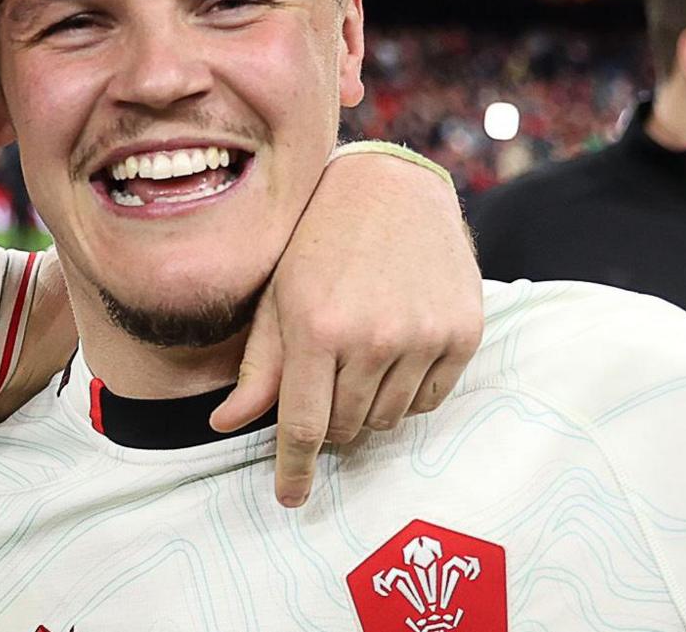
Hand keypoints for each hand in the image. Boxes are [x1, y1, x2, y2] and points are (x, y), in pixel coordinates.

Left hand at [210, 149, 481, 506]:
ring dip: (367, 407)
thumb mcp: (277, 298)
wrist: (392, 187)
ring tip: (358, 359)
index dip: (293, 469)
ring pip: (389, 419)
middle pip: (346, 429)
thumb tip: (223, 425)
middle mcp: (372, 338)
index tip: (290, 497)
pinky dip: (408, 393)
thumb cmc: (318, 241)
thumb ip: (258, 368)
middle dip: (329, 422)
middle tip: (324, 384)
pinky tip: (395, 354)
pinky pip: (431, 400)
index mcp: (315, 328)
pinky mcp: (462, 333)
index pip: (301, 426)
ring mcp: (422, 336)